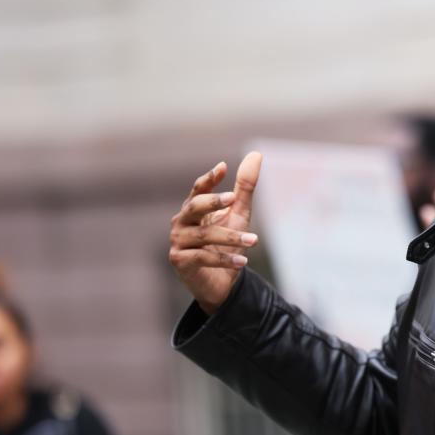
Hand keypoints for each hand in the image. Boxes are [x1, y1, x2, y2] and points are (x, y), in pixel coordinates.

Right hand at [169, 152, 262, 313]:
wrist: (221, 281)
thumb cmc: (226, 243)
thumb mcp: (239, 213)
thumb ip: (244, 187)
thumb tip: (256, 154)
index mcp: (193, 207)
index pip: (198, 189)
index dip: (209, 179)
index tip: (223, 167)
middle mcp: (181, 222)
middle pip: (194, 206)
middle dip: (212, 201)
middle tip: (232, 198)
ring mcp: (178, 241)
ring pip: (204, 235)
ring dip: (231, 237)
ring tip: (254, 240)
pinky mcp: (180, 261)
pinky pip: (203, 257)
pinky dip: (225, 259)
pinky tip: (243, 261)